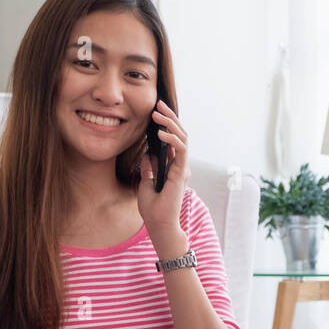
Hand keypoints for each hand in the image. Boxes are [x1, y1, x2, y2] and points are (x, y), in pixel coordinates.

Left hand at [137, 99, 190, 232]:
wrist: (159, 224)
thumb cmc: (154, 208)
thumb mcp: (146, 183)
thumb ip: (149, 168)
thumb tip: (147, 154)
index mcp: (173, 167)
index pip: (173, 140)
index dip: (166, 124)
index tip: (155, 112)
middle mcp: (180, 165)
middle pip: (179, 135)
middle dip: (169, 118)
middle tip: (158, 104)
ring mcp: (182, 168)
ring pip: (182, 138)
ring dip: (170, 124)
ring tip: (158, 114)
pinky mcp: (181, 173)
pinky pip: (180, 150)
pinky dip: (171, 139)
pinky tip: (160, 133)